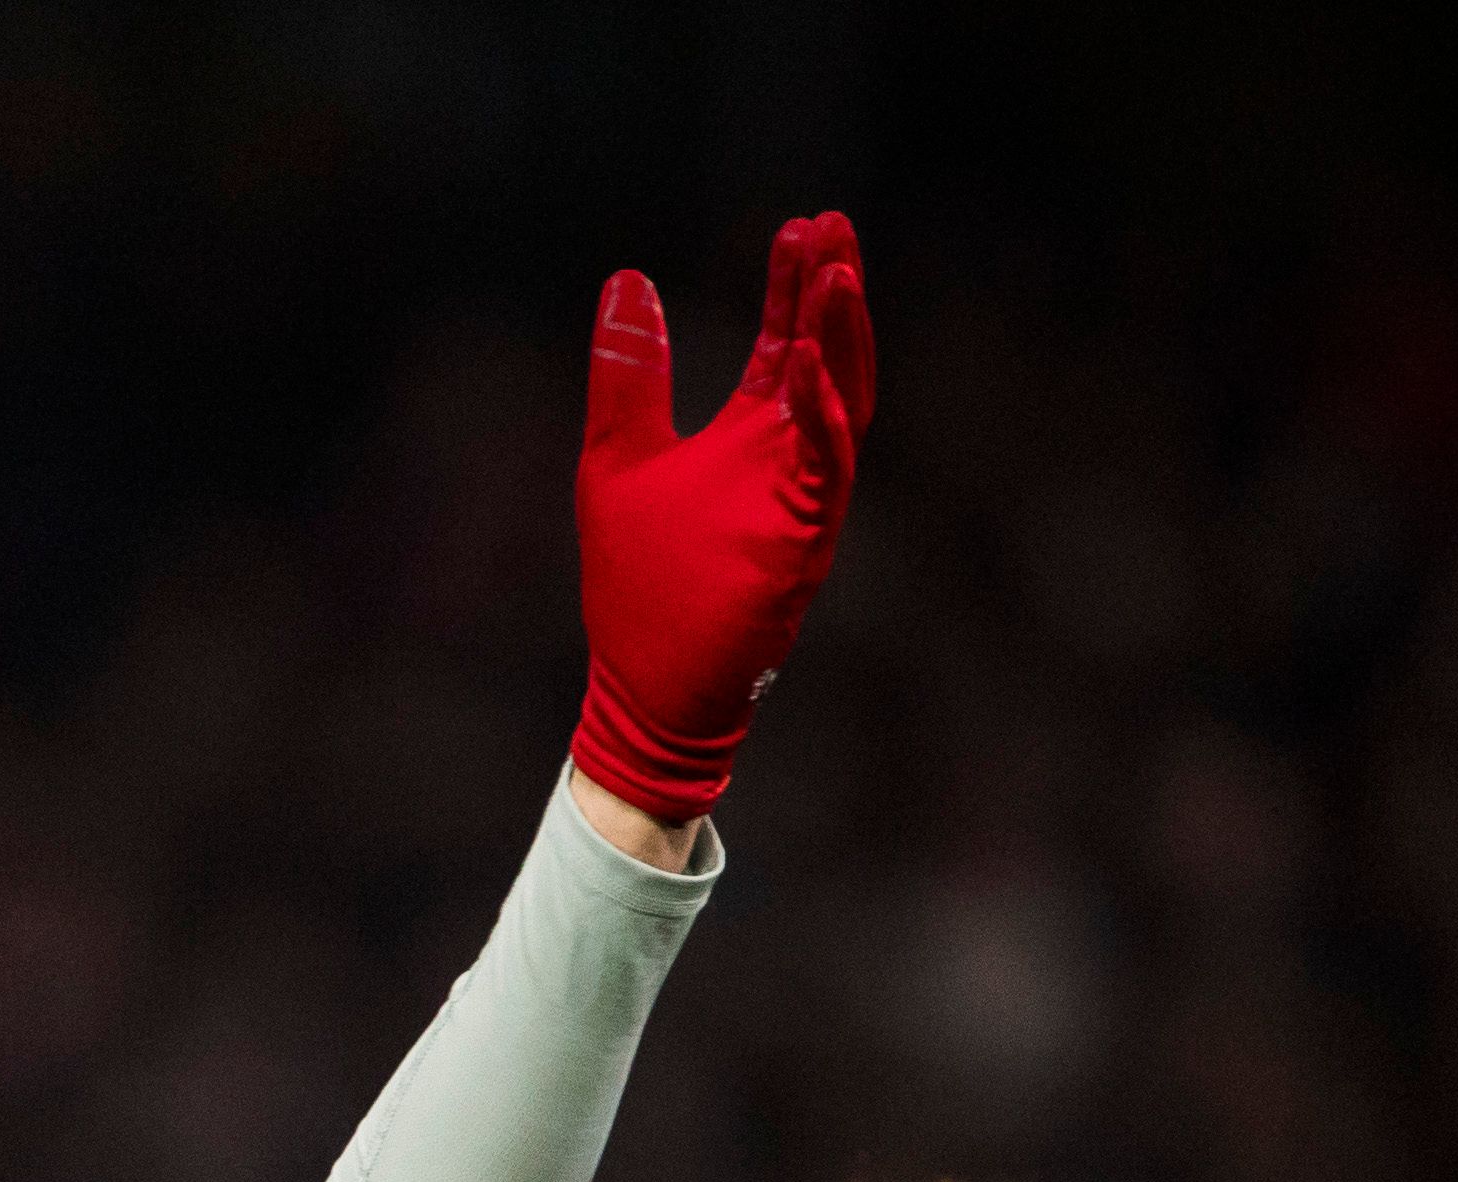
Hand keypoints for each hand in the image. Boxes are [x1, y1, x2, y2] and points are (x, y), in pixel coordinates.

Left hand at [569, 211, 873, 825]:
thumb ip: (628, 372)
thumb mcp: (617, 456)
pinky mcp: (802, 540)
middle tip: (833, 223)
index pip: (783, 343)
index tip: (800, 225)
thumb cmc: (638, 581)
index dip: (793, 286)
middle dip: (831, 290)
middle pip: (823, 356)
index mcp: (750, 437)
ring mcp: (801, 498)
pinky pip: (825, 467)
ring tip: (837, 272)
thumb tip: (626, 279)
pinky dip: (819, 413)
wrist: (641, 681)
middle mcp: (787, 459)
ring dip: (840, 338)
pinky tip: (806, 360)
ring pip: (841, 401)